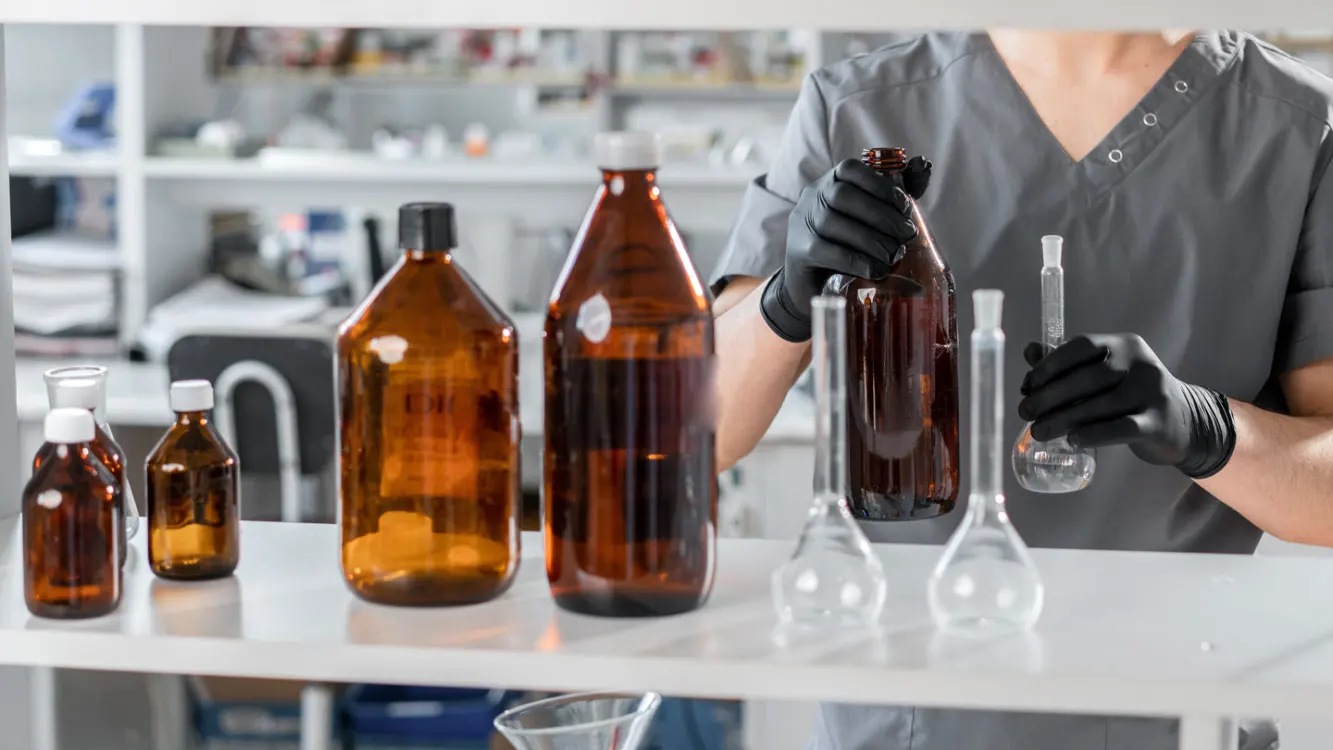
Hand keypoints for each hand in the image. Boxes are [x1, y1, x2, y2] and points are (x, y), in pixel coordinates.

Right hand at [759, 156, 930, 341]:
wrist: (812, 283)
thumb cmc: (847, 245)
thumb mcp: (870, 220)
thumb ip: (894, 195)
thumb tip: (923, 165)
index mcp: (829, 183)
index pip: (849, 169)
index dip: (880, 184)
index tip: (905, 205)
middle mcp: (811, 198)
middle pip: (843, 196)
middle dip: (881, 215)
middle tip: (907, 235)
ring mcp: (802, 224)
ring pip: (834, 223)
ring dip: (872, 239)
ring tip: (894, 255)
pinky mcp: (799, 251)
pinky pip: (828, 251)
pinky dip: (857, 260)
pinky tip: (876, 269)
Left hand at [1016, 334, 1236, 477]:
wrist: (1184, 420)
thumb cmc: (1131, 394)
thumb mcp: (1105, 372)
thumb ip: (1068, 363)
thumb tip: (1030, 351)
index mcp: (1123, 345)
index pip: (1082, 346)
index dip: (1050, 365)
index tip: (1027, 385)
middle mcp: (1141, 363)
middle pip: (1088, 378)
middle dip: (1050, 396)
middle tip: (1025, 412)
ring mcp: (1153, 392)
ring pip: (1101, 405)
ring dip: (1064, 419)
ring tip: (1039, 431)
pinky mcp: (1159, 423)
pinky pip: (1123, 428)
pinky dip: (1094, 435)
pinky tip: (1072, 441)